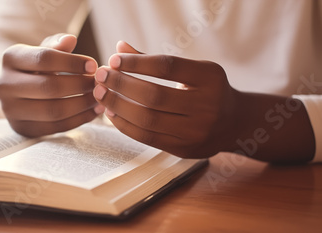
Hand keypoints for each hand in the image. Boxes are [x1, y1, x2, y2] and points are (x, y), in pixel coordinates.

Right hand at [0, 34, 102, 136]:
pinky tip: (93, 112)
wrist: (16, 92)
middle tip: (98, 84)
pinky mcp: (22, 128)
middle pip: (49, 86)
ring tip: (99, 98)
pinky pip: (55, 126)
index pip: (44, 59)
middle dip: (79, 85)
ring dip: (82, 105)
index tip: (93, 65)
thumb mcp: (43, 51)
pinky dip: (79, 120)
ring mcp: (10, 109)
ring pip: (53, 110)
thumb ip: (57, 45)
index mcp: (10, 58)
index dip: (72, 63)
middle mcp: (4, 84)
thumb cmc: (35, 67)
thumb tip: (70, 39)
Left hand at [94, 41, 239, 157]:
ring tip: (100, 94)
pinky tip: (111, 113)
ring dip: (118, 105)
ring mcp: (196, 130)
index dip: (136, 63)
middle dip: (121, 84)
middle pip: (154, 95)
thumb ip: (154, 60)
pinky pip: (146, 137)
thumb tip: (119, 47)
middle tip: (101, 76)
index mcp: (209, 77)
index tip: (113, 60)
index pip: (166, 66)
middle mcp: (207, 105)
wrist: (234, 123)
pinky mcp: (184, 148)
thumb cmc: (205, 89)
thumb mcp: (189, 70)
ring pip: (147, 119)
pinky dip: (124, 124)